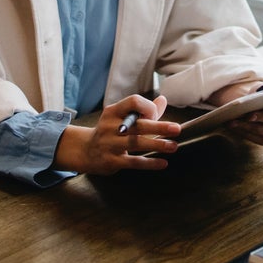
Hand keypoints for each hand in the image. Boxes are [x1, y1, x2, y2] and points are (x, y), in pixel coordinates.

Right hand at [53, 93, 181, 174]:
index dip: (148, 107)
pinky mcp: (111, 161)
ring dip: (157, 144)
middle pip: (138, 125)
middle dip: (159, 127)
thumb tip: (163, 100)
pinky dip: (149, 163)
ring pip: (136, 143)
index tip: (155, 115)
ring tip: (173, 146)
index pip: (133, 102)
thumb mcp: (122, 117)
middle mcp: (110, 126)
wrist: (85, 151)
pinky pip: (133, 162)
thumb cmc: (111, 131)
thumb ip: (144, 110)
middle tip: (177, 129)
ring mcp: (109, 144)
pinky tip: (162, 163)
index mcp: (113, 111)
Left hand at [208, 80, 262, 145]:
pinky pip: (254, 137)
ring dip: (246, 125)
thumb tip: (257, 94)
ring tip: (233, 121)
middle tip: (250, 115)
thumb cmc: (261, 97)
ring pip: (262, 131)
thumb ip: (262, 90)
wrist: (255, 108)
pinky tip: (232, 126)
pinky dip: (242, 131)